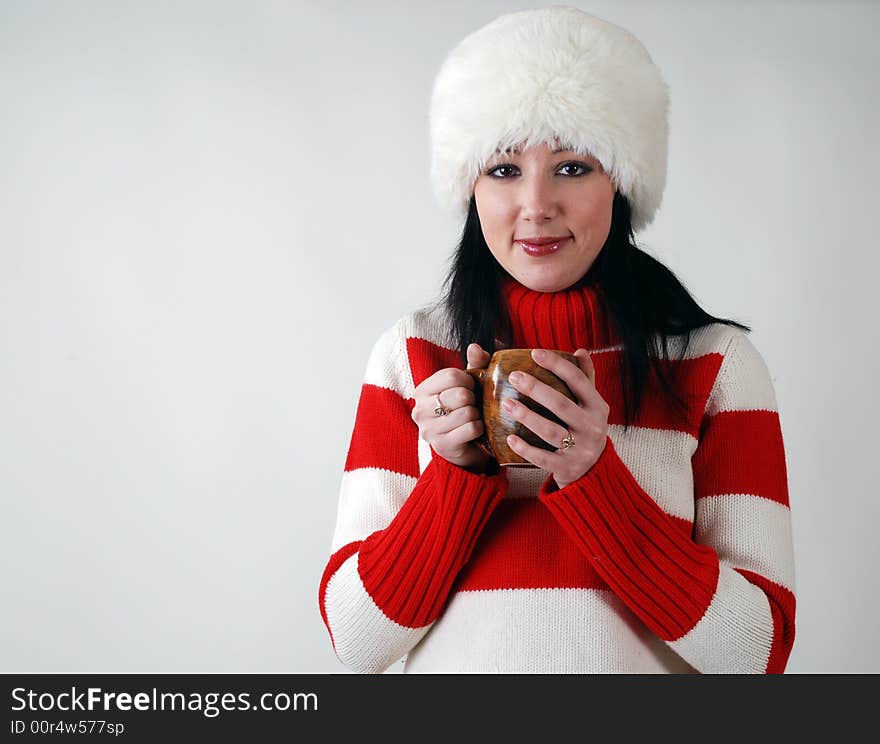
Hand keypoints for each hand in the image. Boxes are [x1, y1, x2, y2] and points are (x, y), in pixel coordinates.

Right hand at [411, 342, 492, 472]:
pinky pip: (471, 428)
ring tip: (472, 418)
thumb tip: (474, 347)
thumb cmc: (464, 410)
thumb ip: (474, 364)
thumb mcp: (469, 385)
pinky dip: (479, 429)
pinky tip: (475, 431)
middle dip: (473, 400)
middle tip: (472, 406)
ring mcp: (428, 430)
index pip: (451, 376)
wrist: (464, 447)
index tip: (470, 388)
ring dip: (477, 415)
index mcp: (422, 391)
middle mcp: (420, 410)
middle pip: (460, 394)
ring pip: (467, 412)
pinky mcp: (442, 446)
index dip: (468, 380)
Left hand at [502, 348, 609, 488]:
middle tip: (514, 376)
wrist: (593, 470)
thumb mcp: (591, 405)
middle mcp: (592, 427)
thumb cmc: (586, 428)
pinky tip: (510, 437)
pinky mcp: (567, 468)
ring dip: (527, 416)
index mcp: (597, 407)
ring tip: (507, 403)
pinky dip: (526, 448)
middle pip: (561, 404)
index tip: (535, 353)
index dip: (557, 365)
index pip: (578, 381)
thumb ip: (586, 379)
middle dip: (536, 389)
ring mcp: (580, 449)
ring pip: (551, 431)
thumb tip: (580, 351)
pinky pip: (543, 458)